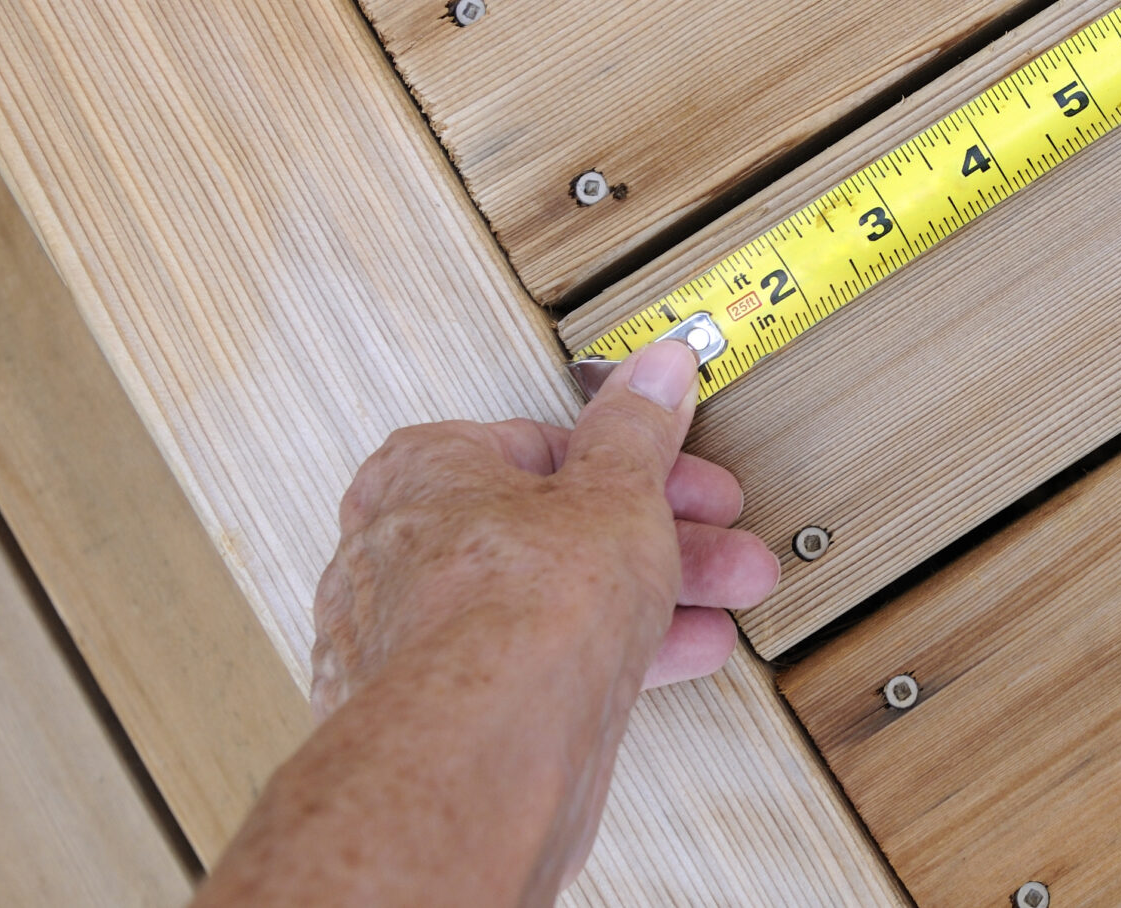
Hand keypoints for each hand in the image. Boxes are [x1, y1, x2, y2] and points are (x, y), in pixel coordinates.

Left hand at [311, 340, 777, 714]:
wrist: (490, 749)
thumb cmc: (515, 608)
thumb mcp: (615, 488)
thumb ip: (639, 429)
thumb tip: (653, 373)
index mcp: (421, 476)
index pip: (535, 445)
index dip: (627, 457)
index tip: (673, 463)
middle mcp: (401, 557)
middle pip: (553, 528)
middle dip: (658, 535)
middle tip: (716, 541)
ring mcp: (420, 644)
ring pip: (549, 602)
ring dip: (648, 597)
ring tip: (719, 601)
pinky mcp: (449, 713)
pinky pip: (536, 665)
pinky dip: (606, 657)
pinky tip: (670, 654)